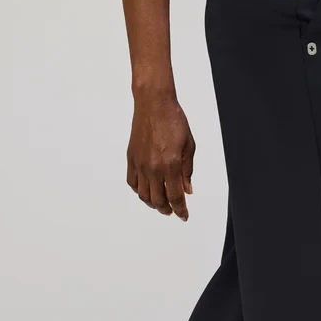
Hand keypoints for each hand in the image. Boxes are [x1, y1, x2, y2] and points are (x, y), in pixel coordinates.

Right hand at [126, 91, 194, 220]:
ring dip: (152, 203)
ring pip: (143, 195)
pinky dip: (139, 191)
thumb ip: (187, 171)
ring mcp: (140, 164)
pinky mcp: (131, 159)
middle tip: (173, 210)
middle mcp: (154, 168)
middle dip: (167, 209)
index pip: (176, 197)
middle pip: (158, 200)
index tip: (184, 216)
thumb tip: (188, 190)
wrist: (154, 104)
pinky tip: (147, 190)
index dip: (181, 210)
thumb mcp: (189, 146)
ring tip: (160, 203)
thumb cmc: (174, 121)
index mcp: (171, 165)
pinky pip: (132, 182)